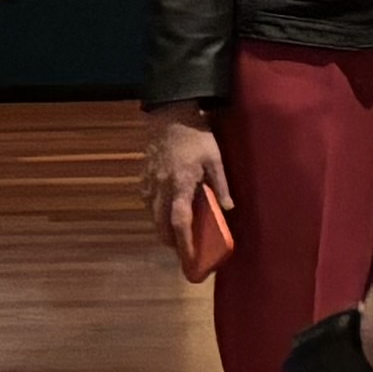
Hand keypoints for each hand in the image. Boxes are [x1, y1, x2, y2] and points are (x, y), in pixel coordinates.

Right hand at [143, 111, 229, 267]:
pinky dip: (154, 211)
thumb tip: (229, 208)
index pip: (180, 222)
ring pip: (151, 215)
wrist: (170, 112)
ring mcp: (150, 182)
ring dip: (162, 228)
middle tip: (183, 250)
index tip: (190, 259)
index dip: (184, 244)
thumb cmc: (196, 134)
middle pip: (161, 225)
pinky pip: (146, 201)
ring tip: (174, 234)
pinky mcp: (143, 175)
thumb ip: (221, 184)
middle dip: (171, 242)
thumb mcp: (215, 157)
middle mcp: (162, 188)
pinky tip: (164, 210)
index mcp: (180, 184)